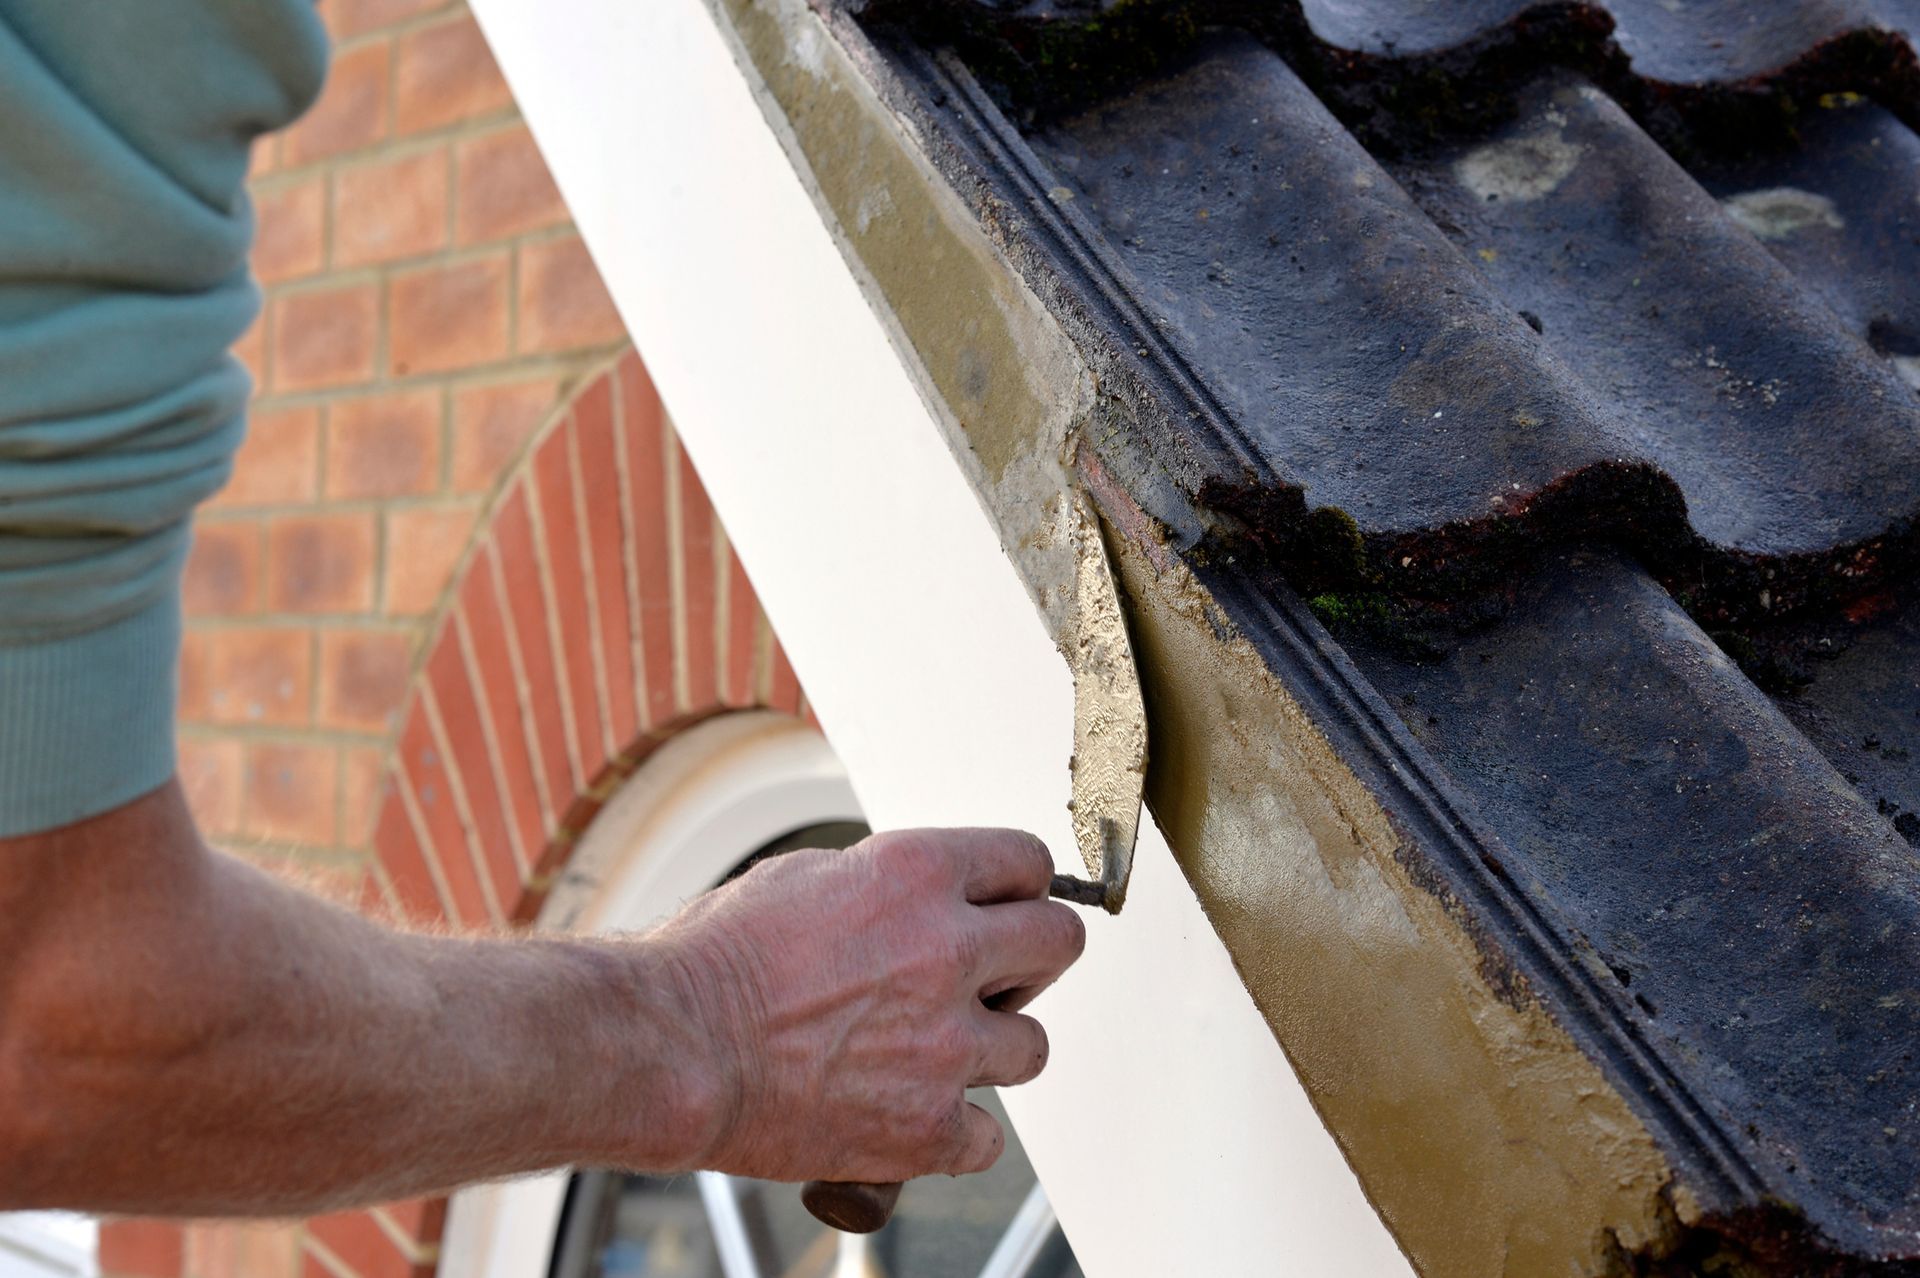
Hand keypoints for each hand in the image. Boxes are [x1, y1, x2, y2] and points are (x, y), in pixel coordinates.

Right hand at [648, 828, 1085, 1182]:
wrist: (672, 1050)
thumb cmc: (711, 963)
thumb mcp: (801, 878)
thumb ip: (882, 884)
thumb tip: (918, 896)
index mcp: (916, 876)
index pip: (1028, 861)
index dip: (1021, 885)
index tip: (1011, 905)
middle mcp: (945, 952)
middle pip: (1061, 942)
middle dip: (1032, 958)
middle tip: (998, 976)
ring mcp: (945, 1046)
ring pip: (1032, 1046)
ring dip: (993, 1049)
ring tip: (937, 1052)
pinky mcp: (928, 1127)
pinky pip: (988, 1137)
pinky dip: (955, 1132)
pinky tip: (913, 1113)